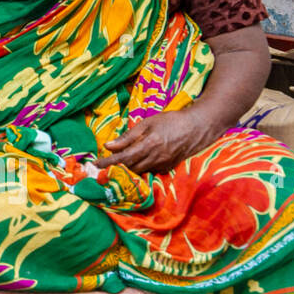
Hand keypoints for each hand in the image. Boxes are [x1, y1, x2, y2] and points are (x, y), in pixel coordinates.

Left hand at [95, 106, 223, 174]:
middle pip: (129, 169)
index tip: (95, 165)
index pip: (122, 158)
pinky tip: (136, 164)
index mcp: (148, 145)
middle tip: (102, 166)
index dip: (107, 163)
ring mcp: (163, 165)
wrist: (198, 127)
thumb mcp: (147, 123)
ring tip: (115, 165)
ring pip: (139, 172)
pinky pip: (150, 172)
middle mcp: (155, 159)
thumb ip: (128, 136)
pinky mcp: (169, 168)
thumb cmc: (171, 121)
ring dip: (126, 170)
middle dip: (114, 169)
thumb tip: (108, 146)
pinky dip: (140, 169)